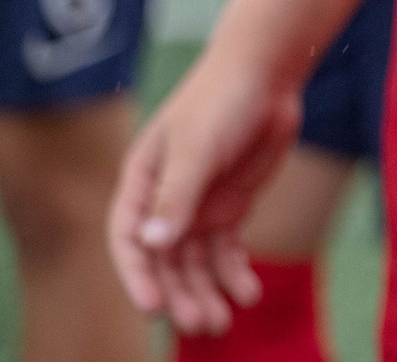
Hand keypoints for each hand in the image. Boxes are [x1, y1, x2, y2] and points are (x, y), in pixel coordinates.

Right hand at [106, 49, 300, 334]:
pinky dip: (233, 272)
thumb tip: (153, 244)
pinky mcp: (230, 206)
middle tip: (200, 323)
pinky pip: (226, 250)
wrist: (266, 74)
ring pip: (195, 262)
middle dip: (179, 293)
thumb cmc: (222, 100)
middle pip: (165, 259)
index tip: (153, 307)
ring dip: (205, 291)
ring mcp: (199, 205)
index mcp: (142, 183)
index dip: (139, 275)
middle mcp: (166, 200)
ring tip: (222, 322)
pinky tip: (248, 293)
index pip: (130, 239)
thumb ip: (177, 195)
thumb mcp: (197, 146)